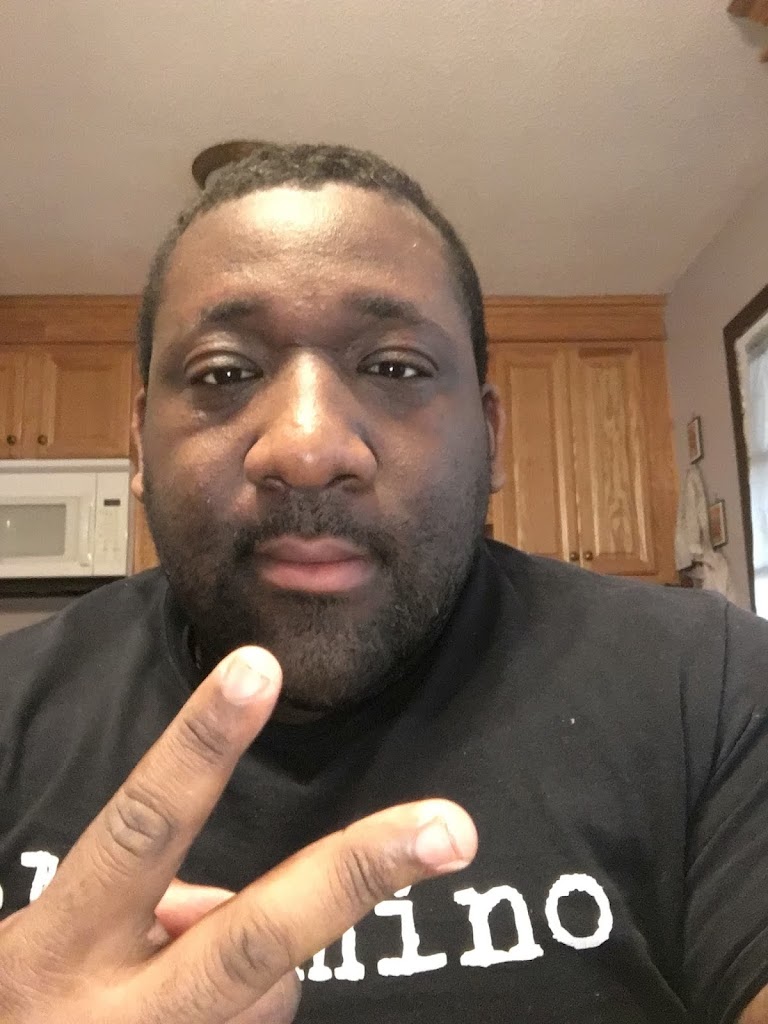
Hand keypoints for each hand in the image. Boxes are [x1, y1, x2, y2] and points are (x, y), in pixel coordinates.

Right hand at [0, 647, 476, 1022]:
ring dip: (255, 978)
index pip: (141, 826)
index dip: (200, 746)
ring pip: (275, 997)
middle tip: (452, 830)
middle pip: (253, 938)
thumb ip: (137, 898)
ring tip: (173, 985)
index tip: (259, 669)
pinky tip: (200, 1011)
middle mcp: (113, 1021)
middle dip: (356, 877)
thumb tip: (216, 902)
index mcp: (56, 950)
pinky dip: (250, 1008)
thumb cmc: (33, 1004)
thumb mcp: (53, 941)